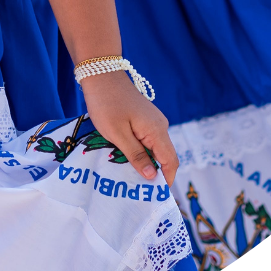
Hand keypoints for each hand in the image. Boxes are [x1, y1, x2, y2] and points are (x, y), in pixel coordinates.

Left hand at [81, 71, 178, 185]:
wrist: (100, 74)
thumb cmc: (106, 103)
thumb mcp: (117, 133)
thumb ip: (136, 155)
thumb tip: (152, 176)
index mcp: (157, 130)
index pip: (170, 162)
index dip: (165, 180)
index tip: (154, 197)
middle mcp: (160, 126)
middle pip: (163, 157)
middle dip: (154, 174)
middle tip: (137, 191)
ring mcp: (152, 121)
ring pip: (154, 149)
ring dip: (145, 163)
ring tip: (129, 178)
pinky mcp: (143, 118)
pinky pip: (147, 140)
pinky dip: (140, 151)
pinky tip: (125, 158)